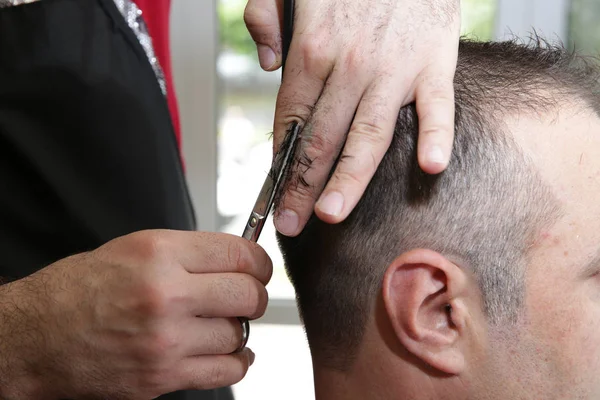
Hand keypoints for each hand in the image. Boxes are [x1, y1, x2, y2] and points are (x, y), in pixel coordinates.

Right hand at [0, 230, 271, 398]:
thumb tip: (236, 260)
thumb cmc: (79, 290)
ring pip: (239, 334)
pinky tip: (225, 351)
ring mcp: (166, 340)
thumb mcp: (134, 248)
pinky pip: (227, 371)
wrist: (35, 338)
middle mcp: (166, 294)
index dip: (259, 262)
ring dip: (237, 329)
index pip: (239, 254)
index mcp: (159, 253)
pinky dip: (236, 361)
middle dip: (254, 294)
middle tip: (245, 296)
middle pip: (248, 294)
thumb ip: (189, 253)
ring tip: (219, 323)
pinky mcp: (163, 376)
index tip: (259, 268)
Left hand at [245, 0, 459, 235]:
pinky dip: (436, 136)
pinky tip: (429, 167)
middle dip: (303, 186)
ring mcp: (395, 68)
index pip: (290, 120)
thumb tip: (267, 63)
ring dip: (349, 179)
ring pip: (368, 135)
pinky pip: (438, 107)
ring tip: (332, 213)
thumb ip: (265, 17)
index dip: (280, 162)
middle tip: (291, 224)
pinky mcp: (435, 63)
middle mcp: (350, 66)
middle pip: (321, 138)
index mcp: (311, 49)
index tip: (274, 194)